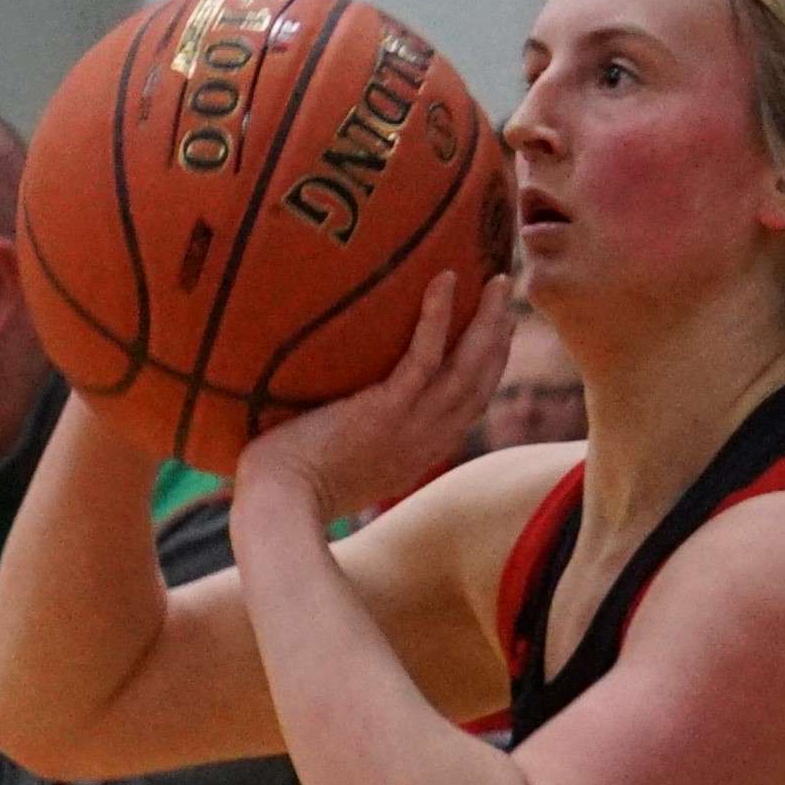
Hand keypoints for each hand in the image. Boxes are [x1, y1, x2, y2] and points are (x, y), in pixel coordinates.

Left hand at [233, 273, 512, 528]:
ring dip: (489, 321)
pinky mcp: (387, 412)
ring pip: (468, 367)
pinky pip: (424, 357)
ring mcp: (412, 427)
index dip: (489, 369)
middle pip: (481, 383)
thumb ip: (350, 442)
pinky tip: (445, 279)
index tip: (497, 335)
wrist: (278, 505)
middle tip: (506, 296)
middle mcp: (427, 442)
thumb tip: (332, 411)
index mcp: (419, 454)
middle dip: (500, 338)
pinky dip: (438, 317)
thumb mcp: (337, 470)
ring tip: (497, 280)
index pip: (468, 407)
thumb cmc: (288, 488)